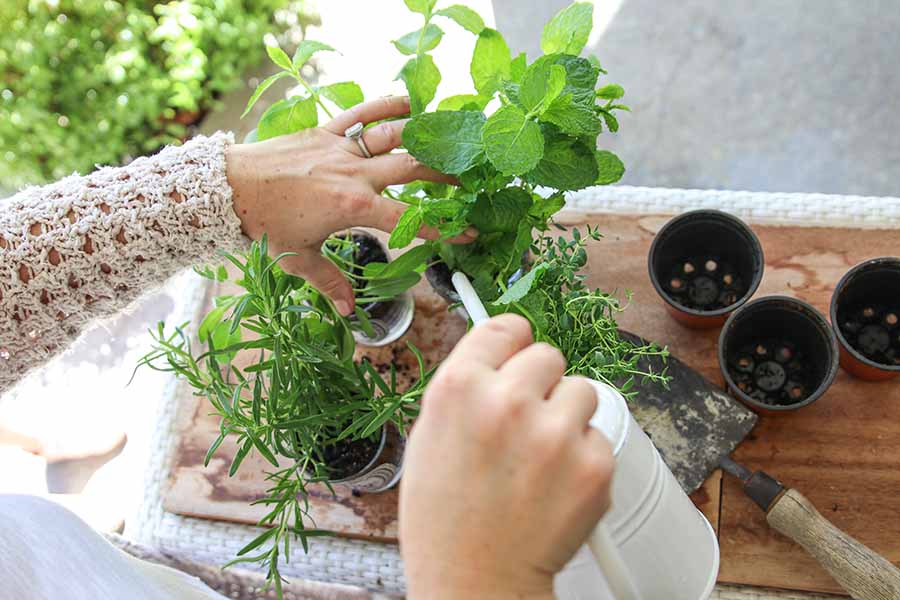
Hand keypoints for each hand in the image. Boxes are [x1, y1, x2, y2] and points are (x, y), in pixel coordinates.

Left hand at [225, 96, 474, 314]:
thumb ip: (329, 283)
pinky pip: (361, 112)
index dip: (442, 228)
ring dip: (424, 138)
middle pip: (412, 169)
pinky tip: (410, 101)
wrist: (229, 188)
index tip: (468, 232)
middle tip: (467, 183)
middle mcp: (354, 173)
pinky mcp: (325, 130)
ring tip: (448, 143)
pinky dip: (386, 104)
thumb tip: (348, 311)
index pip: (408, 219)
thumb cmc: (264, 224)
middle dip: (444, 176)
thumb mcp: (298, 259)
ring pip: (393, 136)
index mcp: (352, 207)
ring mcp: (341, 148)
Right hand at [400, 314, 614, 599]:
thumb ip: (468, 385)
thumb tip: (503, 350)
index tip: (516, 357)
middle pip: (549, 355)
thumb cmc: (444, 516)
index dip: (512, 345)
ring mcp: (556, 433)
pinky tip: (555, 485)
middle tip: (525, 423)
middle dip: (540, 384)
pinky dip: (583, 457)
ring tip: (540, 458)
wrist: (475, 581)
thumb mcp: (429, 435)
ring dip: (566, 416)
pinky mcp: (595, 466)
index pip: (506, 327)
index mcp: (459, 387)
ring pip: (582, 391)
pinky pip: (598, 436)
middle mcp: (508, 401)